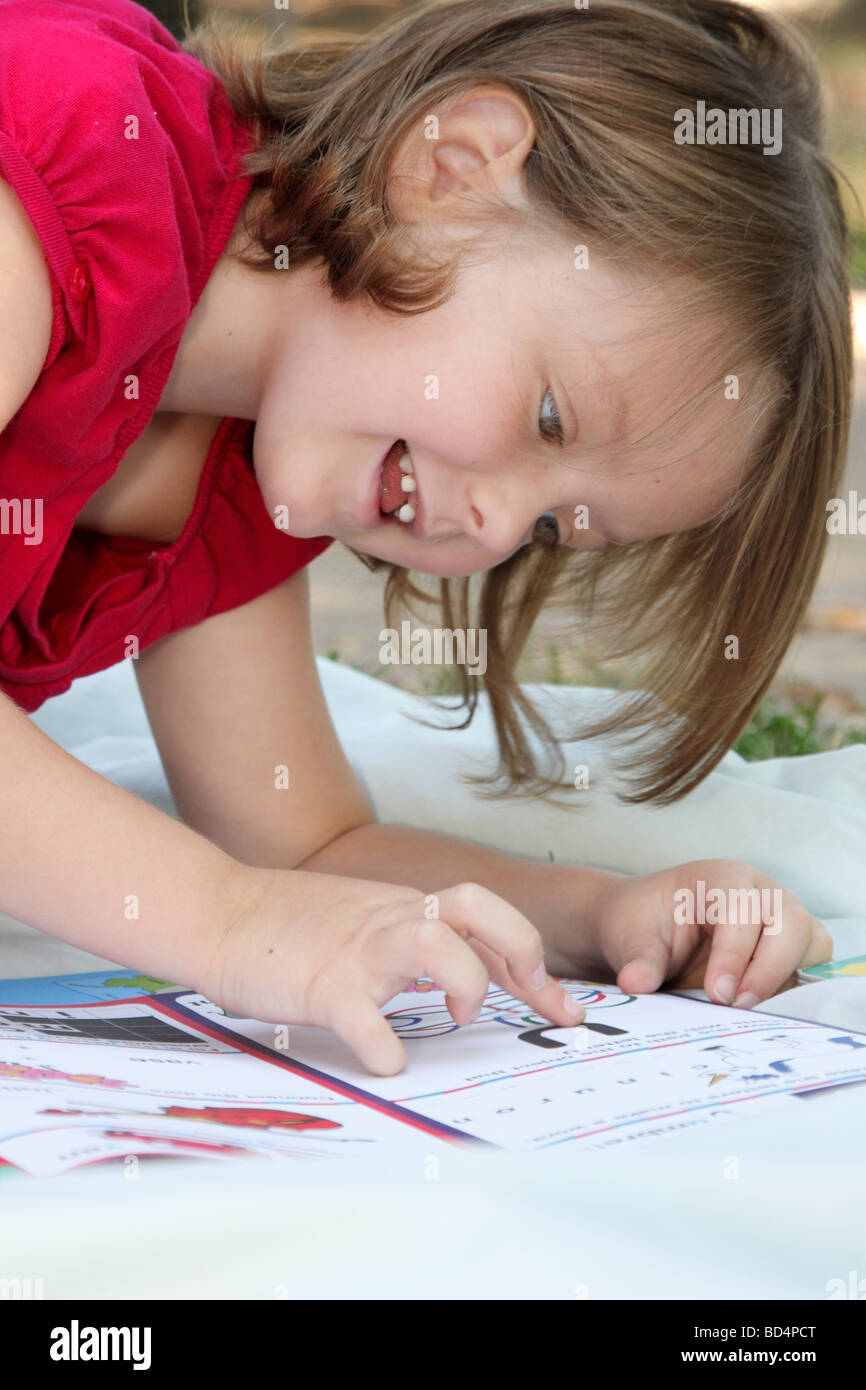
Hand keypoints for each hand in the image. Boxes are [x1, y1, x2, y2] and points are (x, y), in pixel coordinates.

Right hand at [205, 867, 585, 1073]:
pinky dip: (386, 1051)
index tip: (557, 1001)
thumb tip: (450, 976)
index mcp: (402, 909)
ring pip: (437, 945)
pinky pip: (366, 1022)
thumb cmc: (285, 927)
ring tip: (459, 1016)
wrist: (218, 913)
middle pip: (479, 908)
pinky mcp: (324, 986)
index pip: (485, 915)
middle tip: (535, 994)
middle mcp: (390, 921)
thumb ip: (403, 939)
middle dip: (522, 951)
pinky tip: (388, 1065)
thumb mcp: (360, 919)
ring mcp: (359, 951)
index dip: (530, 958)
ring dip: (467, 983)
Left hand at [591, 859, 832, 1007]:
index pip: (743, 907)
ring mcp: (780, 917)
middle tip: (737, 1006)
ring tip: (749, 1010)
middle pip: (790, 920)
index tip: (718, 994)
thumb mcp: (630, 937)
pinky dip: (793, 991)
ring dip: (786, 980)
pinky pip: (810, 968)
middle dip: (769, 969)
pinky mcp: (789, 948)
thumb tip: (635, 983)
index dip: (735, 953)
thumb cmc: (643, 922)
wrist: (647, 926)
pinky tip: (761, 1011)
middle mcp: (758, 892)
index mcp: (719, 878)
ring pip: (811, 942)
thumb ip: (638, 960)